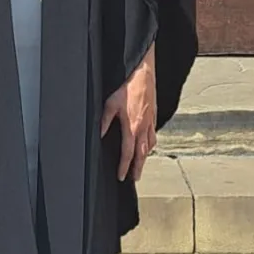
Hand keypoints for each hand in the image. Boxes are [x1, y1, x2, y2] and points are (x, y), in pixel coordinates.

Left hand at [100, 43, 156, 181]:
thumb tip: (99, 133)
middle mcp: (143, 127)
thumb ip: (104, 121)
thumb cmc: (129, 87)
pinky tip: (148, 146)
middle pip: (142, 154)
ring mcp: (150, 123)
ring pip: (149, 146)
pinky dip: (150, 145)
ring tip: (140, 166)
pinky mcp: (154, 117)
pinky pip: (153, 136)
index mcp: (132, 126)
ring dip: (145, 158)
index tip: (121, 175)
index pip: (128, 153)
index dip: (124, 166)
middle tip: (135, 178)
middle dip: (138, 168)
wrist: (144, 75)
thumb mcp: (111, 103)